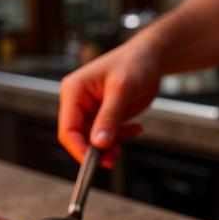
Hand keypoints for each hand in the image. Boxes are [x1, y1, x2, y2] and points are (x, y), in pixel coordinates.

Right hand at [58, 37, 160, 163]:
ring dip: (110, 146)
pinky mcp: (102, 115)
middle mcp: (78, 102)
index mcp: (74, 91)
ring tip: (128, 140)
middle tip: (113, 158)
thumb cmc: (134, 62)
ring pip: (93, 140)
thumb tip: (98, 144)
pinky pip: (106, 135)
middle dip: (96, 150)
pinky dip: (120, 137)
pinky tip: (135, 129)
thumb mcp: (122, 90)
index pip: (68, 129)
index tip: (94, 162)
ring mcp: (90, 109)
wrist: (150, 57)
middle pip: (78, 137)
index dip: (79, 148)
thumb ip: (109, 118)